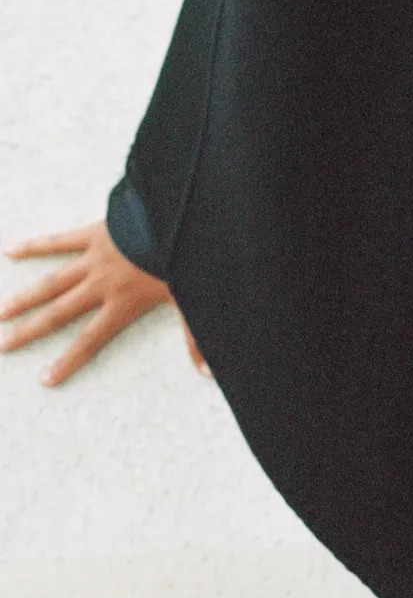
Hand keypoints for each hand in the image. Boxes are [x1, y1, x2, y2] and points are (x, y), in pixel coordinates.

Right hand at [1, 220, 208, 385]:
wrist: (180, 218)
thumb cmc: (186, 260)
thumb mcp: (193, 303)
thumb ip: (195, 340)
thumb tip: (207, 373)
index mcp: (123, 304)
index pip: (89, 340)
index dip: (67, 361)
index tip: (45, 379)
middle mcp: (101, 285)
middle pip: (57, 314)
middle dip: (29, 332)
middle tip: (2, 346)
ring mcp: (93, 259)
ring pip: (50, 282)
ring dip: (23, 297)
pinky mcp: (92, 235)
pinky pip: (58, 242)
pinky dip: (34, 245)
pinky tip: (9, 251)